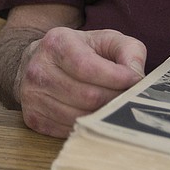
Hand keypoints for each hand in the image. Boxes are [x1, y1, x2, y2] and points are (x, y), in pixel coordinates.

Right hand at [16, 28, 145, 137]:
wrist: (38, 63)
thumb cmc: (79, 52)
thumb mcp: (105, 40)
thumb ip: (128, 50)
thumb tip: (136, 76)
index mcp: (57, 43)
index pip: (88, 67)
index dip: (117, 77)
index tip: (136, 80)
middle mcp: (39, 70)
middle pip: (88, 96)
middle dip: (114, 99)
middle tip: (128, 98)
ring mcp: (32, 96)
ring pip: (80, 116)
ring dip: (103, 115)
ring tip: (113, 106)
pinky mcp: (34, 118)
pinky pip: (69, 130)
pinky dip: (87, 125)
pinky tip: (94, 114)